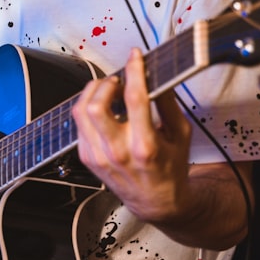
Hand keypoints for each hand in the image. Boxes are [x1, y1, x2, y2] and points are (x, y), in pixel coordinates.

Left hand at [71, 48, 193, 224]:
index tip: (135, 57)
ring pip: (81, 112)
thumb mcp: (181, 135)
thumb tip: (158, 75)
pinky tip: (102, 108)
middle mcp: (117, 152)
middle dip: (107, 83)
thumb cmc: (170, 169)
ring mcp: (98, 156)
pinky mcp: (87, 158)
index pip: (135, 98)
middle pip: (97, 105)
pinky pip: (79, 124)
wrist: (156, 202)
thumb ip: (169, 104)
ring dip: (92, 92)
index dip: (134, 70)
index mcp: (145, 146)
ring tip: (108, 90)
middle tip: (118, 79)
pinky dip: (88, 109)